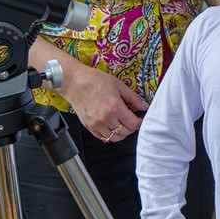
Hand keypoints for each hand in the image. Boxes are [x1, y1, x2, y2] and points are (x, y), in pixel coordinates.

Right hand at [29, 39, 146, 141]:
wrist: (74, 82)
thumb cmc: (96, 80)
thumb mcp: (119, 85)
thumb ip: (133, 98)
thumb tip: (145, 107)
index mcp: (115, 107)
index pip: (133, 124)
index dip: (139, 122)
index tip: (139, 118)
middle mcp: (106, 119)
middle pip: (126, 132)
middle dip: (132, 127)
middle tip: (132, 120)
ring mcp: (96, 124)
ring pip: (115, 138)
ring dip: (122, 133)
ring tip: (122, 124)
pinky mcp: (89, 127)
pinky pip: (103, 138)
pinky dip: (110, 135)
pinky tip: (112, 127)